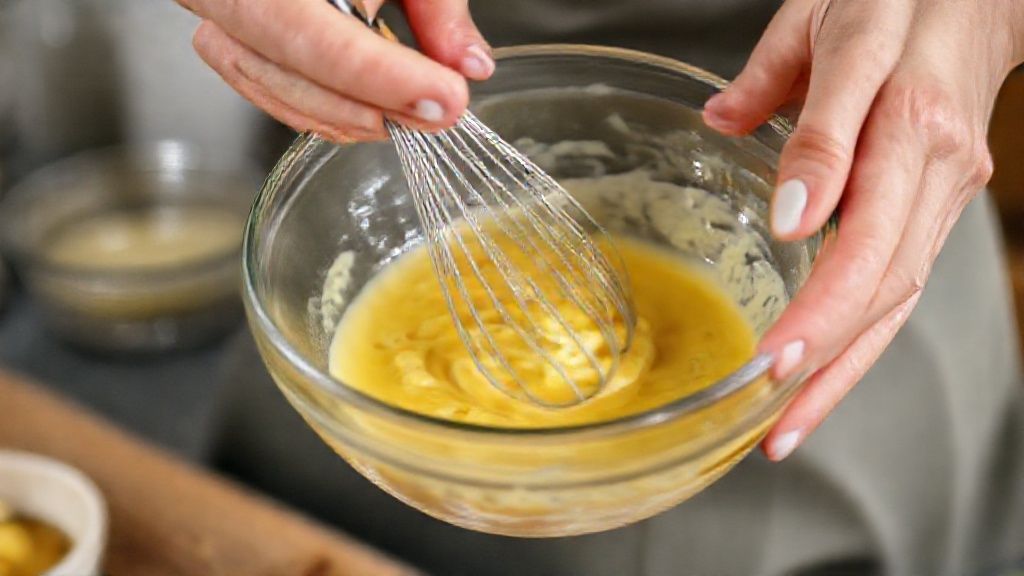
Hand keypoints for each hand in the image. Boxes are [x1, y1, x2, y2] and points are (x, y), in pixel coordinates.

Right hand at [176, 0, 492, 141]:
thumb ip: (437, 4)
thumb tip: (468, 64)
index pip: (311, 30)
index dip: (379, 76)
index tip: (442, 98)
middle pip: (286, 62)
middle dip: (369, 102)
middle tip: (438, 113)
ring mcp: (218, 11)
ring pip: (269, 84)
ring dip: (348, 115)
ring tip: (413, 115)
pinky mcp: (227, 35)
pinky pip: (261, 87)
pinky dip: (319, 110)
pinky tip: (370, 114)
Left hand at [702, 0, 1023, 459]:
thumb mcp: (823, 19)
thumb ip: (776, 80)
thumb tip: (728, 130)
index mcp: (899, 106)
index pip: (859, 200)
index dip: (819, 267)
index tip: (777, 317)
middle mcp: (932, 162)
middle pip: (884, 275)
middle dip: (826, 351)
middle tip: (768, 408)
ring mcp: (945, 193)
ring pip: (896, 298)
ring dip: (841, 370)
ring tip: (784, 427)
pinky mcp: (941, 210)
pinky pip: (899, 289)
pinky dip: (858, 344)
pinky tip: (818, 382)